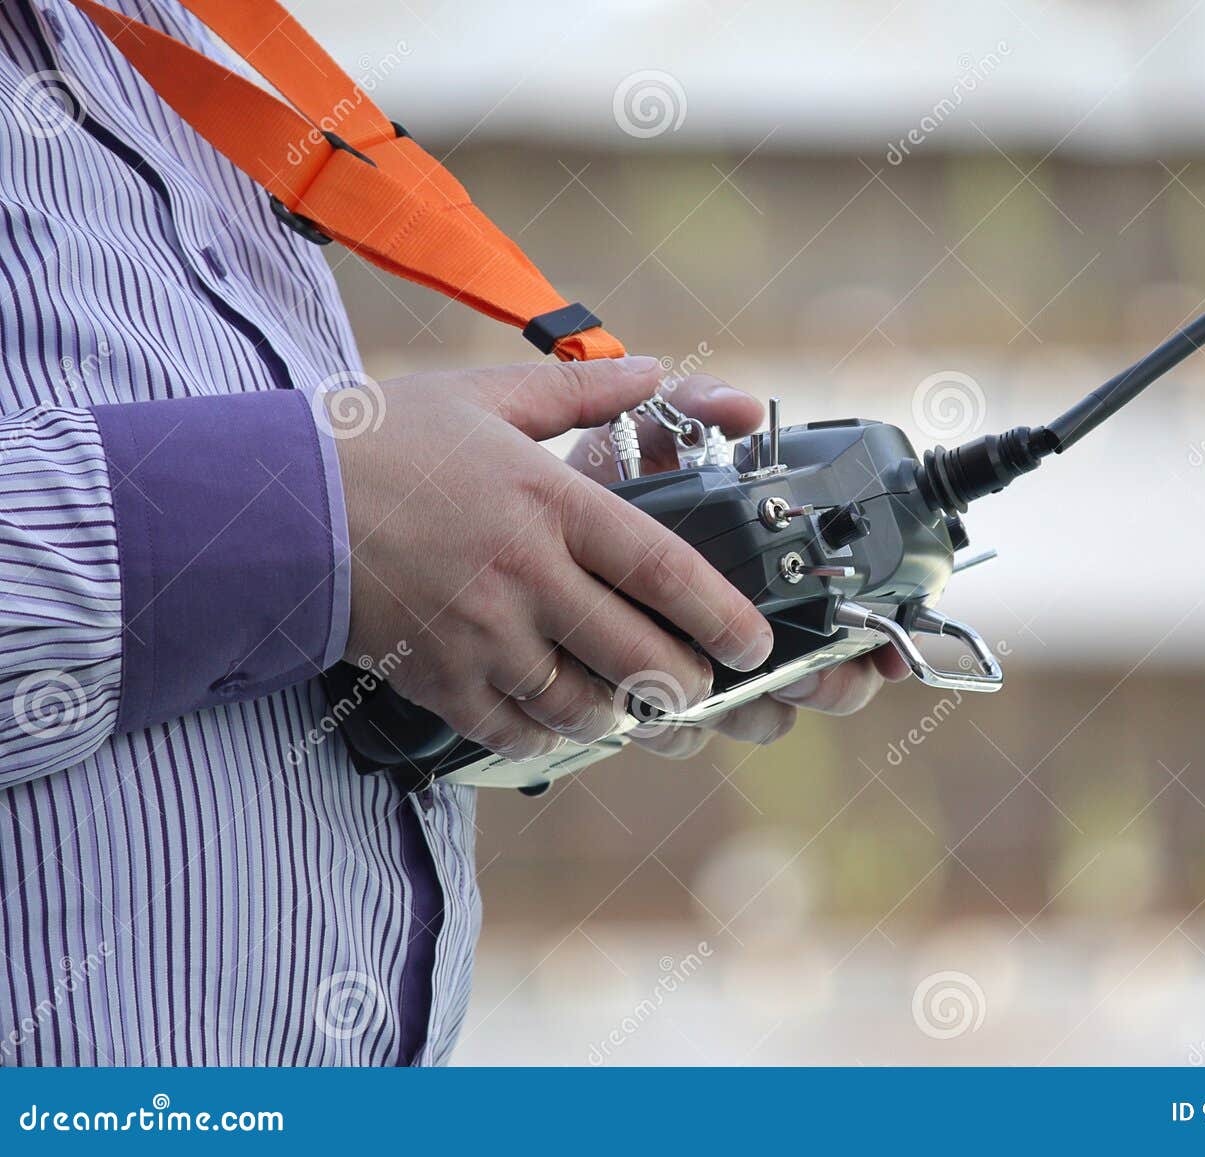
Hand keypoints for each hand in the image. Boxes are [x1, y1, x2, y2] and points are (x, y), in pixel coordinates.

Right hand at [333, 357, 773, 760]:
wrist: (275, 503)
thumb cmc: (382, 443)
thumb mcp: (486, 396)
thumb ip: (582, 390)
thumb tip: (654, 372)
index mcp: (550, 503)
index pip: (665, 570)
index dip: (722, 616)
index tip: (754, 644)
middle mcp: (526, 575)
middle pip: (638, 654)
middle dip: (685, 682)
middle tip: (700, 683)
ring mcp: (482, 635)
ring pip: (582, 705)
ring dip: (617, 712)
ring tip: (627, 702)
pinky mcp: (438, 679)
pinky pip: (514, 732)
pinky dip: (546, 736)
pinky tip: (553, 720)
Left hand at [565, 373, 909, 759]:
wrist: (503, 530)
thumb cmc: (588, 482)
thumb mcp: (644, 434)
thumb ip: (694, 409)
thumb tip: (742, 409)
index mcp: (764, 572)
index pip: (848, 619)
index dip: (880, 641)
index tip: (889, 652)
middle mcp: (744, 629)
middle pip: (823, 683)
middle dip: (827, 685)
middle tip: (807, 671)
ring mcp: (700, 670)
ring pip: (758, 718)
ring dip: (754, 711)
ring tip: (729, 693)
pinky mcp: (645, 702)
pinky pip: (679, 738)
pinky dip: (675, 732)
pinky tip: (654, 710)